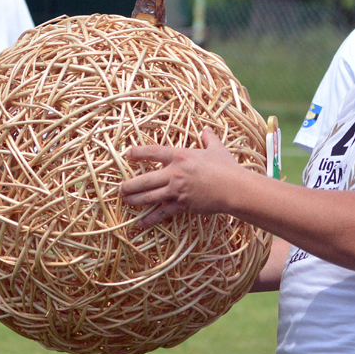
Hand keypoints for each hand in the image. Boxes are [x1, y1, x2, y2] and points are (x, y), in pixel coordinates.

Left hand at [121, 128, 240, 227]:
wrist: (234, 188)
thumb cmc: (227, 168)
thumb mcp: (217, 149)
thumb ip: (209, 139)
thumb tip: (206, 130)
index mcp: (181, 156)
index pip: (153, 152)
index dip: (138, 153)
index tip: (128, 154)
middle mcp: (175, 173)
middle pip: (145, 179)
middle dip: (130, 184)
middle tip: (120, 188)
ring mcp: (177, 190)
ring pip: (149, 197)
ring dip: (135, 199)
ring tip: (125, 201)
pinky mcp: (183, 205)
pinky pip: (162, 213)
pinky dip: (150, 219)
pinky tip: (140, 223)